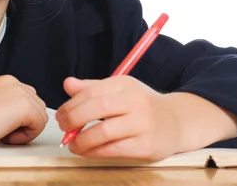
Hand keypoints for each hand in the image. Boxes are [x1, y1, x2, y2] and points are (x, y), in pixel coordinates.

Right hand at [0, 75, 47, 151]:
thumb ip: (3, 104)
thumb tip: (16, 116)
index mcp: (4, 81)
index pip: (26, 97)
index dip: (19, 117)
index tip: (3, 125)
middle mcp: (13, 82)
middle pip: (36, 104)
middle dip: (25, 121)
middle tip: (4, 131)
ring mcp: (19, 92)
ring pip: (40, 115)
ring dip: (25, 128)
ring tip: (3, 133)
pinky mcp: (24, 106)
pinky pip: (39, 124)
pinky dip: (25, 136)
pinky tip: (5, 136)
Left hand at [55, 76, 181, 160]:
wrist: (176, 122)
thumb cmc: (141, 105)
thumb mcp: (119, 90)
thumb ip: (92, 87)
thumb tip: (67, 84)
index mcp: (125, 84)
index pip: (91, 91)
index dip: (71, 104)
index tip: (61, 114)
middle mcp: (135, 101)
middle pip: (96, 108)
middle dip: (73, 119)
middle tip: (63, 127)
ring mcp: (142, 124)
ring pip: (103, 132)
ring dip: (82, 140)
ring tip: (72, 143)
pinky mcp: (146, 146)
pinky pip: (113, 150)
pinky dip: (94, 152)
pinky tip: (86, 151)